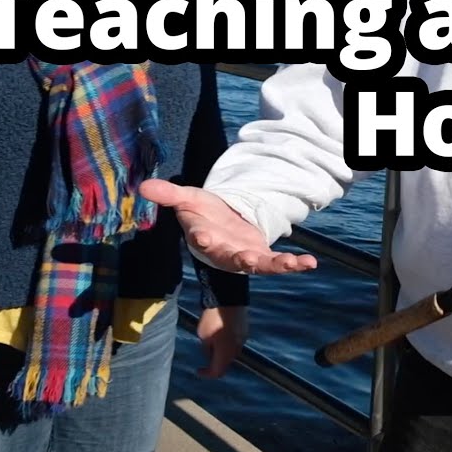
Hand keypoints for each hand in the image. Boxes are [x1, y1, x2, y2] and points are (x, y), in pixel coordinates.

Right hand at [139, 179, 317, 274]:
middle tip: (249, 260)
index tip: (202, 237)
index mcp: (204, 237)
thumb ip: (168, 194)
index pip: (201, 239)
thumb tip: (142, 186)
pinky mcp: (261, 256)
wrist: (220, 221)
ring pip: (258, 265)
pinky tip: (309, 263)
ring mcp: (244, 257)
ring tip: (290, 263)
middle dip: (240, 259)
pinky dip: (293, 264)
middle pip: (231, 258)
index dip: (201, 238)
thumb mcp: (186, 198)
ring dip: (274, 265)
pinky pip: (278, 263)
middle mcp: (224, 252)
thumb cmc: (201, 212)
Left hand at [196, 306, 247, 378]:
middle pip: (225, 363)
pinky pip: (235, 342)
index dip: (207, 374)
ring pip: (231, 352)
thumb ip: (206, 348)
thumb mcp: (202, 335)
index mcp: (225, 354)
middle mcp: (236, 350)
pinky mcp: (245, 330)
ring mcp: (243, 339)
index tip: (198, 370)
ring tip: (212, 341)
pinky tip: (221, 333)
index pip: (217, 372)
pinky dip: (228, 343)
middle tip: (205, 354)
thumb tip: (210, 353)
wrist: (228, 299)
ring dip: (222, 352)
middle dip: (215, 362)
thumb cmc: (212, 319)